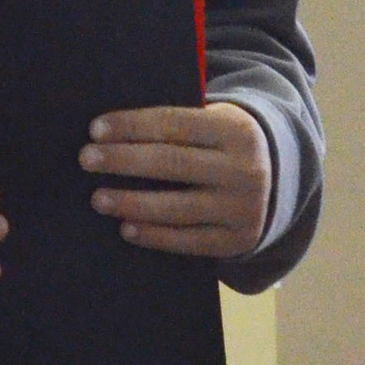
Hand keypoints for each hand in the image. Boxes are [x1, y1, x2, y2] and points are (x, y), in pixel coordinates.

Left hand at [81, 101, 272, 259]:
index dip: (132, 126)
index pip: (175, 124)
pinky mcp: (236, 240)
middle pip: (172, 163)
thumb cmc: (224, 146)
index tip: (95, 129)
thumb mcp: (215, 123)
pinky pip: (188, 241)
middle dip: (124, 160)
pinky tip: (126, 228)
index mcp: (236, 130)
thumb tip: (114, 132)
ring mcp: (242, 208)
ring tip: (98, 198)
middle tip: (86, 159)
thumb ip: (178, 126)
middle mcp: (243, 169)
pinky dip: (154, 236)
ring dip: (131, 202)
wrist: (278, 181)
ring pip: (177, 207)